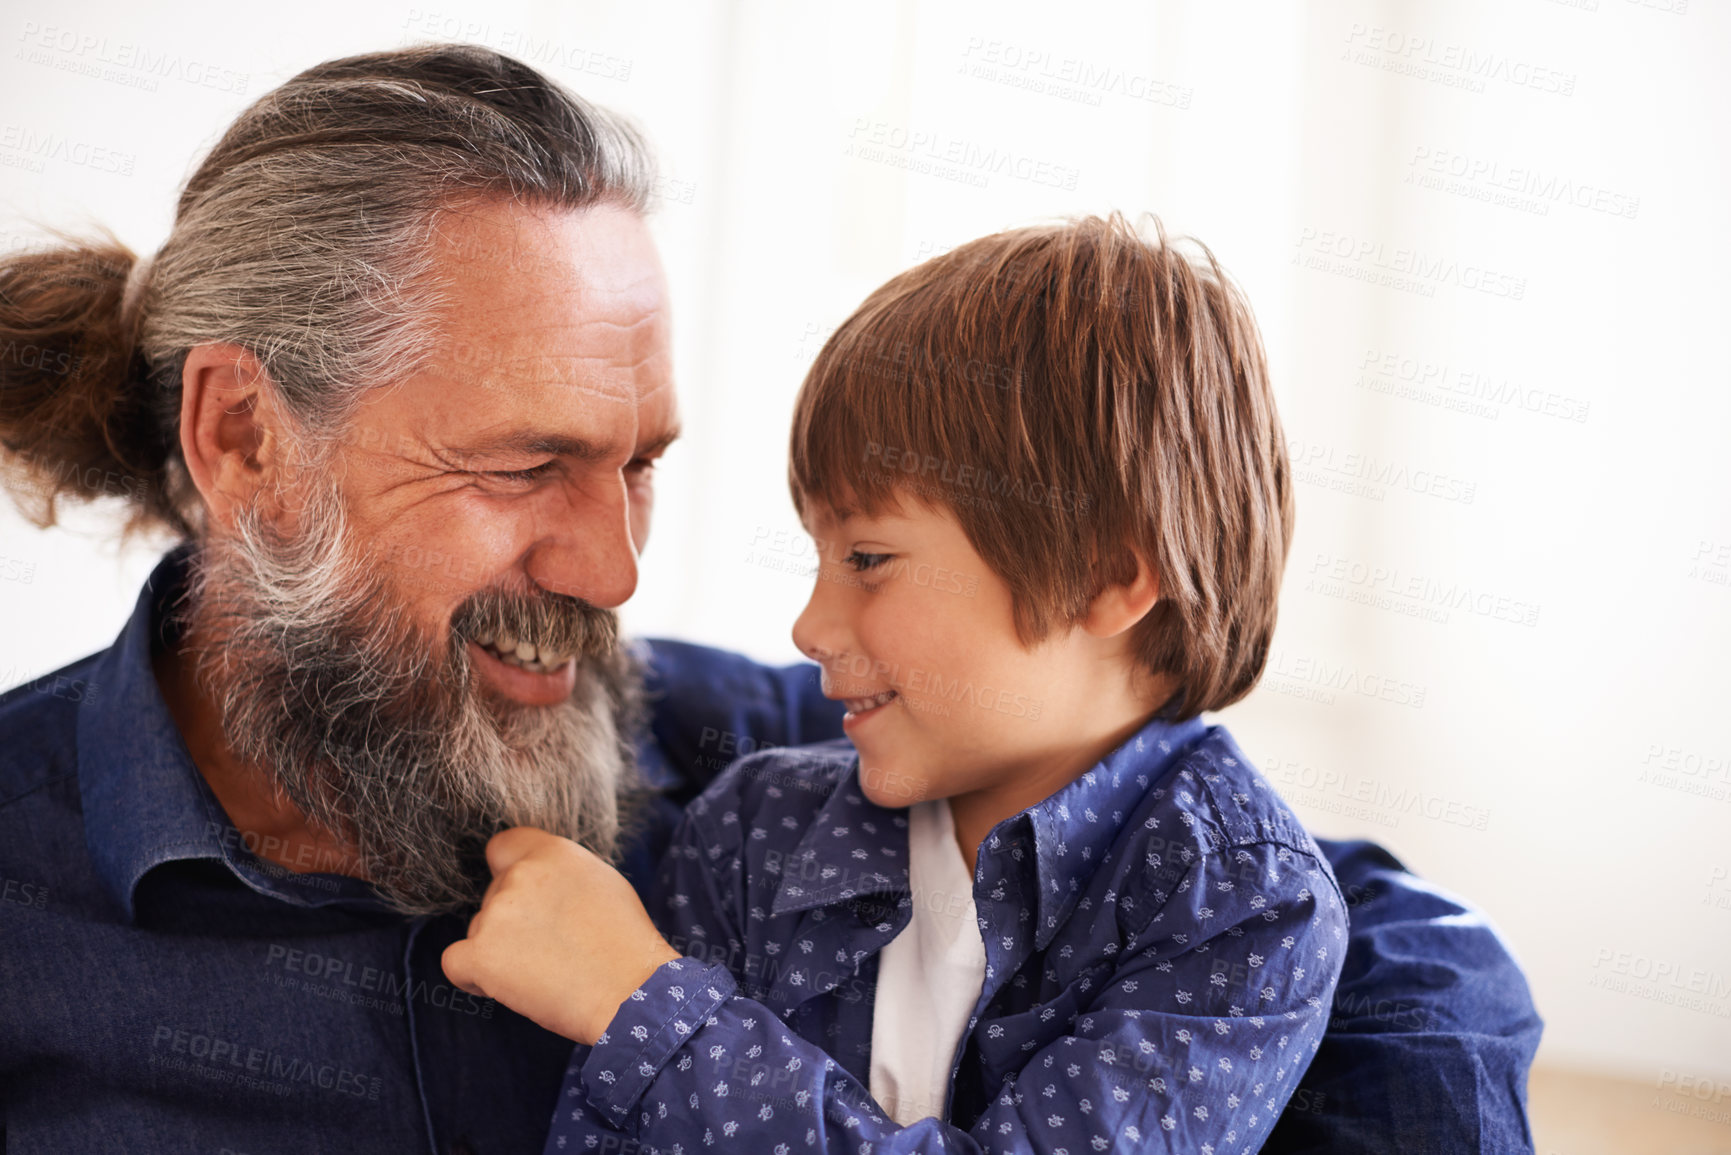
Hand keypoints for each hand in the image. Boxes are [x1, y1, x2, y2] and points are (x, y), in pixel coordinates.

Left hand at [441, 827, 680, 1044]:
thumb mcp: (603, 882)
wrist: (631, 992)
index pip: (502, 847)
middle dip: (512, 919)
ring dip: (499, 949)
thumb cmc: (626, 944)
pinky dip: (475, 977)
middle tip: (550, 946)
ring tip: (544, 971)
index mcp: (552, 853)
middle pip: (493, 894)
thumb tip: (538, 880)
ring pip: (479, 930)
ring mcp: (496, 915)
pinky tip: (506, 986)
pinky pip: (456, 963)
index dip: (509, 872)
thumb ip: (560, 872)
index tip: (526, 899)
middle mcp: (519, 876)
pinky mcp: (480, 955)